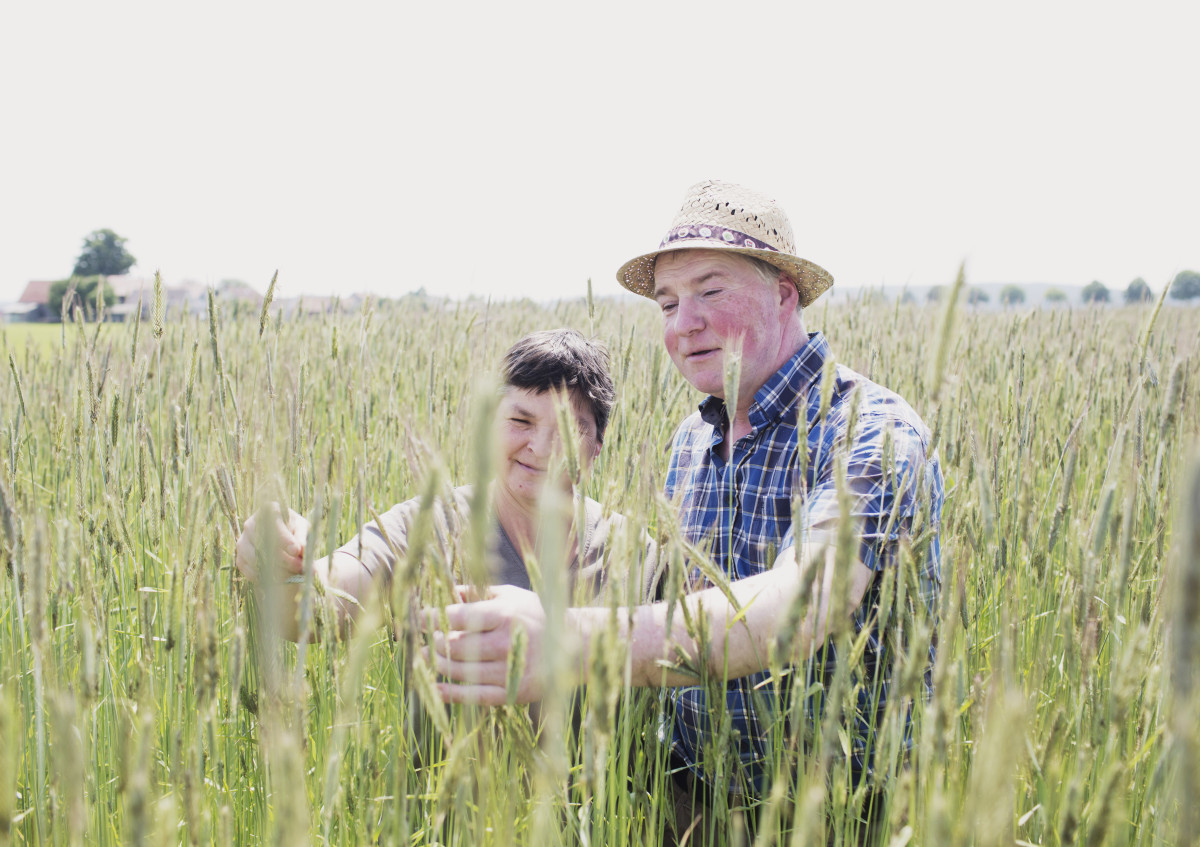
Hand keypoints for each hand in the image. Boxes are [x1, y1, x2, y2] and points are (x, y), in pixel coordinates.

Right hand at [235, 502, 308, 583]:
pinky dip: (267, 577)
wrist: (283, 542)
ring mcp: (242, 542)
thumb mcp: (302, 529)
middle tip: (301, 567)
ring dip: (278, 571)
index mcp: (268, 511)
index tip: (296, 551)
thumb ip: (302, 537)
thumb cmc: (294, 531)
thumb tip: (300, 549)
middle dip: (284, 559)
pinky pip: (252, 571)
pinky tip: (283, 578)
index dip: (284, 539)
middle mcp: (251, 524)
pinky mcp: (240, 559)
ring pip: (257, 560)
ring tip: (296, 574)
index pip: (273, 524)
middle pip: (263, 544)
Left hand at [420, 585, 547, 705]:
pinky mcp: (515, 693)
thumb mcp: (512, 595)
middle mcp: (508, 642)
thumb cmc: (536, 615)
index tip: (421, 616)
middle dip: (436, 642)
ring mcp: (511, 670)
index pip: (460, 617)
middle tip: (427, 639)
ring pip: (464, 672)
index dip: (434, 617)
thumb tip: (447, 592)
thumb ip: (479, 592)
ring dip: (440, 665)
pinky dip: (453, 694)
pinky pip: (477, 696)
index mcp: (506, 614)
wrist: (575, 646)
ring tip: (428, 657)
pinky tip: (437, 688)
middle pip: (458, 646)